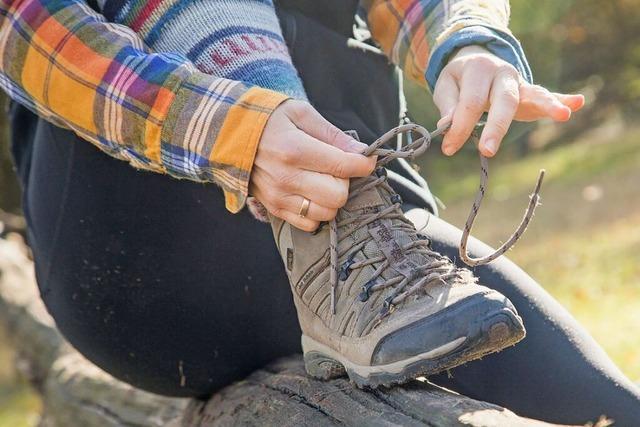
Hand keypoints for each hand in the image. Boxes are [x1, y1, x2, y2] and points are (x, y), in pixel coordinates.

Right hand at [250, 100, 375, 230]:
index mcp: (295, 149)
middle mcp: (286, 177)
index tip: (367, 159)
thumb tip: (362, 151)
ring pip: (326, 213)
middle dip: (345, 182)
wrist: (227, 134)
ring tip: (322, 181)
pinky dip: (317, 212)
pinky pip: (309, 224)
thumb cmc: (267, 118)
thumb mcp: (300, 113)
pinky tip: (311, 194)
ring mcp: (278, 197)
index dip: (363, 164)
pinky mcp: (273, 209)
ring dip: (331, 198)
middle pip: (338, 196)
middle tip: (337, 169)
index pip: (343, 166)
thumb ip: (332, 134)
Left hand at [433, 45, 584, 156]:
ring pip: (533, 94)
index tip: (448, 148)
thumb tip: (447, 124)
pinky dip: (563, 100)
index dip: (459, 127)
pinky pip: (546, 96)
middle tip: (487, 151)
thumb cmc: (459, 79)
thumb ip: (448, 104)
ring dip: (548, 105)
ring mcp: (519, 82)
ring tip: (563, 116)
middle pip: (504, 100)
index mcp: (478, 69)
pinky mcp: (529, 93)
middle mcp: (502, 73)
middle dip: (496, 126)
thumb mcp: (446, 86)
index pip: (470, 102)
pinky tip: (578, 102)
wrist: (476, 59)